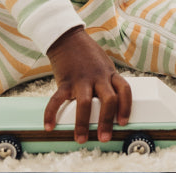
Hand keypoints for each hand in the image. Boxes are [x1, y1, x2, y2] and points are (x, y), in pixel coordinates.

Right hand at [44, 27, 131, 143]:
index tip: (123, 123)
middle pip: (108, 100)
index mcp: (110, 74)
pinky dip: (51, 114)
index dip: (126, 107)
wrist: (68, 38)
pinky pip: (57, 100)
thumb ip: (107, 82)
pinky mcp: (65, 81)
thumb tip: (111, 105)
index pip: (124, 90)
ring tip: (81, 138)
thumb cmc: (87, 54)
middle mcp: (98, 77)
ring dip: (83, 124)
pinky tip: (49, 126)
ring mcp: (81, 79)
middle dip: (106, 122)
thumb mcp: (104, 65)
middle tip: (104, 137)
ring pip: (85, 103)